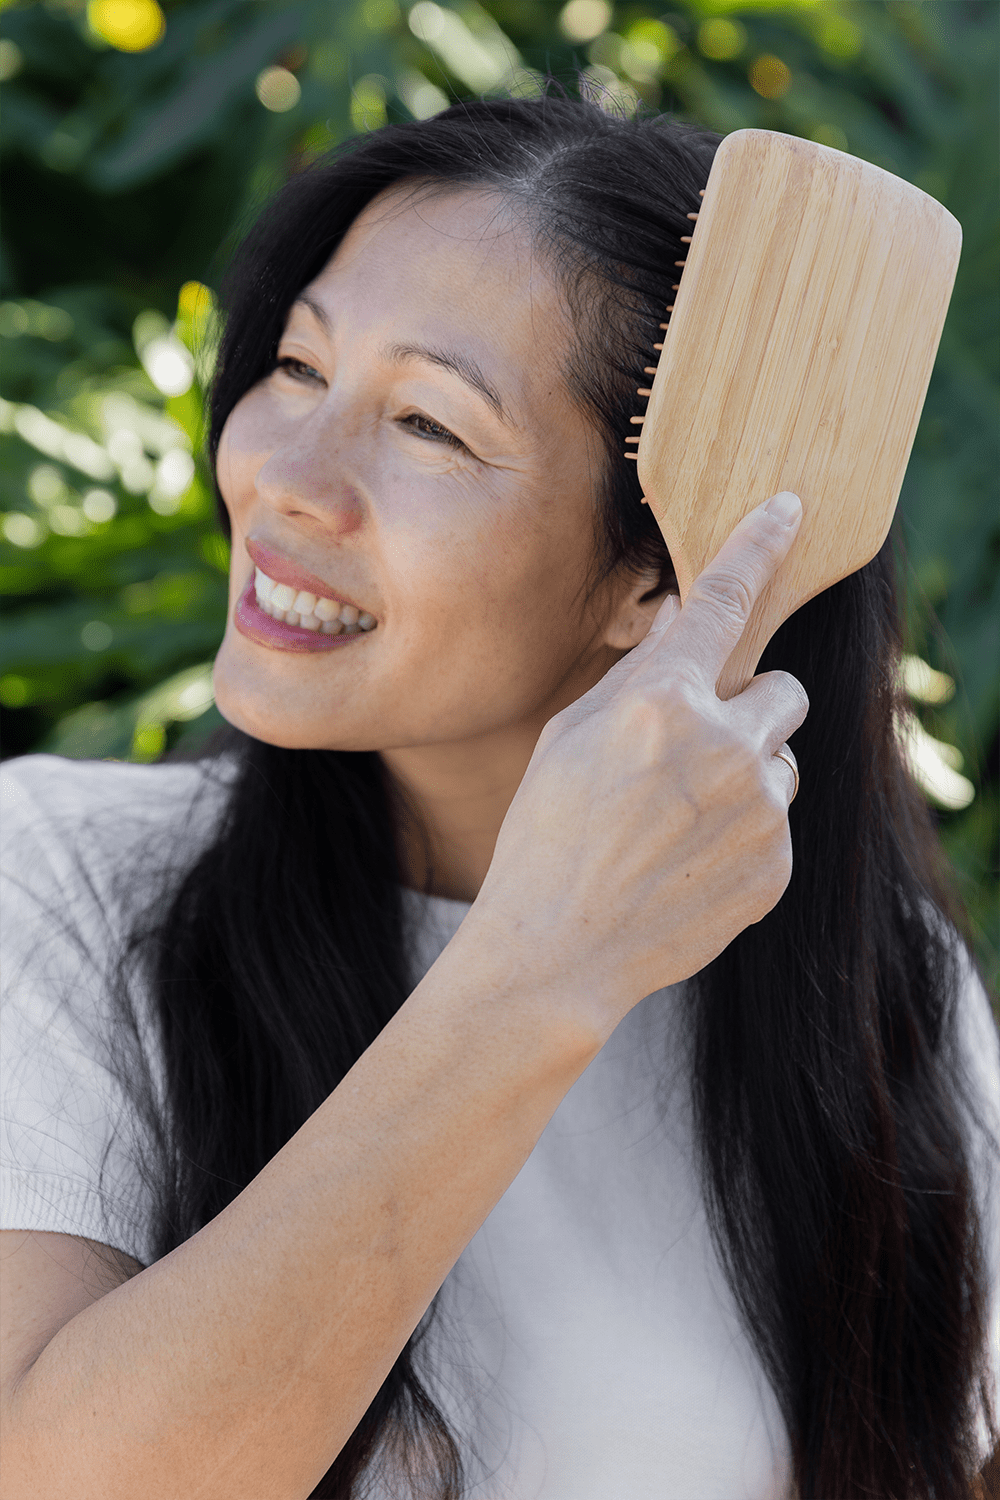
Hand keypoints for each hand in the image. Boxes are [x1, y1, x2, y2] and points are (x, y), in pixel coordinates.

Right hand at [470, 491, 808, 1035]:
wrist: (557, 949)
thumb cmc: (546, 836)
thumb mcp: (570, 737)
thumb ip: (635, 677)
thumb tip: (676, 627)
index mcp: (660, 702)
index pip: (724, 601)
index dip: (760, 547)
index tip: (789, 510)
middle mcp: (723, 746)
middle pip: (786, 690)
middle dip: (753, 708)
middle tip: (701, 746)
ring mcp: (758, 811)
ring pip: (783, 761)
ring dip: (748, 775)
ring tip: (680, 823)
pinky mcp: (775, 865)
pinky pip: (778, 822)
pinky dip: (744, 835)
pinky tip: (689, 863)